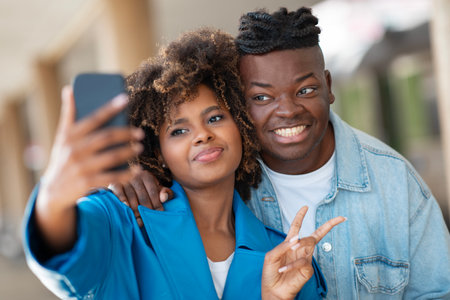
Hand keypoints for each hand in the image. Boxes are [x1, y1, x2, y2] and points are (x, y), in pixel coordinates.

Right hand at [35, 86, 143, 250]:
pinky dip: (127, 174)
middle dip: (126, 133)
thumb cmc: (63, 157)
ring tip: (140, 147)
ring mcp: (81, 167)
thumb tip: (70, 89)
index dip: (110, 107)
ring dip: (128, 152)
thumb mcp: (62, 137)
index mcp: (70, 135)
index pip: (93, 118)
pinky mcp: (87, 183)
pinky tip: (136, 170)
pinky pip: (112, 177)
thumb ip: (68, 115)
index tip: (125, 98)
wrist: (53, 191)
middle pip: (106, 137)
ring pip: (111, 157)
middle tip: (140, 132)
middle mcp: (74, 150)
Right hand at [109, 169, 173, 226]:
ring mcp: (124, 180)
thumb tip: (164, 198)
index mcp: (147, 176)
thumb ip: (165, 192)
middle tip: (147, 220)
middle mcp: (136, 176)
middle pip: (142, 195)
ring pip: (131, 196)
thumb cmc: (144, 189)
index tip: (159, 213)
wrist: (124, 181)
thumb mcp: (156, 188)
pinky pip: (118, 191)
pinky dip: (122, 199)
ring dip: (135, 210)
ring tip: (139, 220)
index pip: (153, 191)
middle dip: (146, 209)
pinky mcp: (114, 183)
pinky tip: (126, 206)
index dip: (157, 203)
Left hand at [261, 206, 345, 299]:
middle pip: (315, 235)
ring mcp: (305, 259)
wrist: (273, 290)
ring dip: (299, 245)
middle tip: (339, 220)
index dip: (301, 216)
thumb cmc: (270, 273)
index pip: (296, 227)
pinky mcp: (307, 270)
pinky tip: (283, 269)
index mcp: (290, 244)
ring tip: (289, 252)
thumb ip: (282, 246)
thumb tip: (296, 238)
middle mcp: (300, 250)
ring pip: (309, 244)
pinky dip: (292, 265)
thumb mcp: (271, 256)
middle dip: (328, 226)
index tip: (306, 206)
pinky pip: (302, 262)